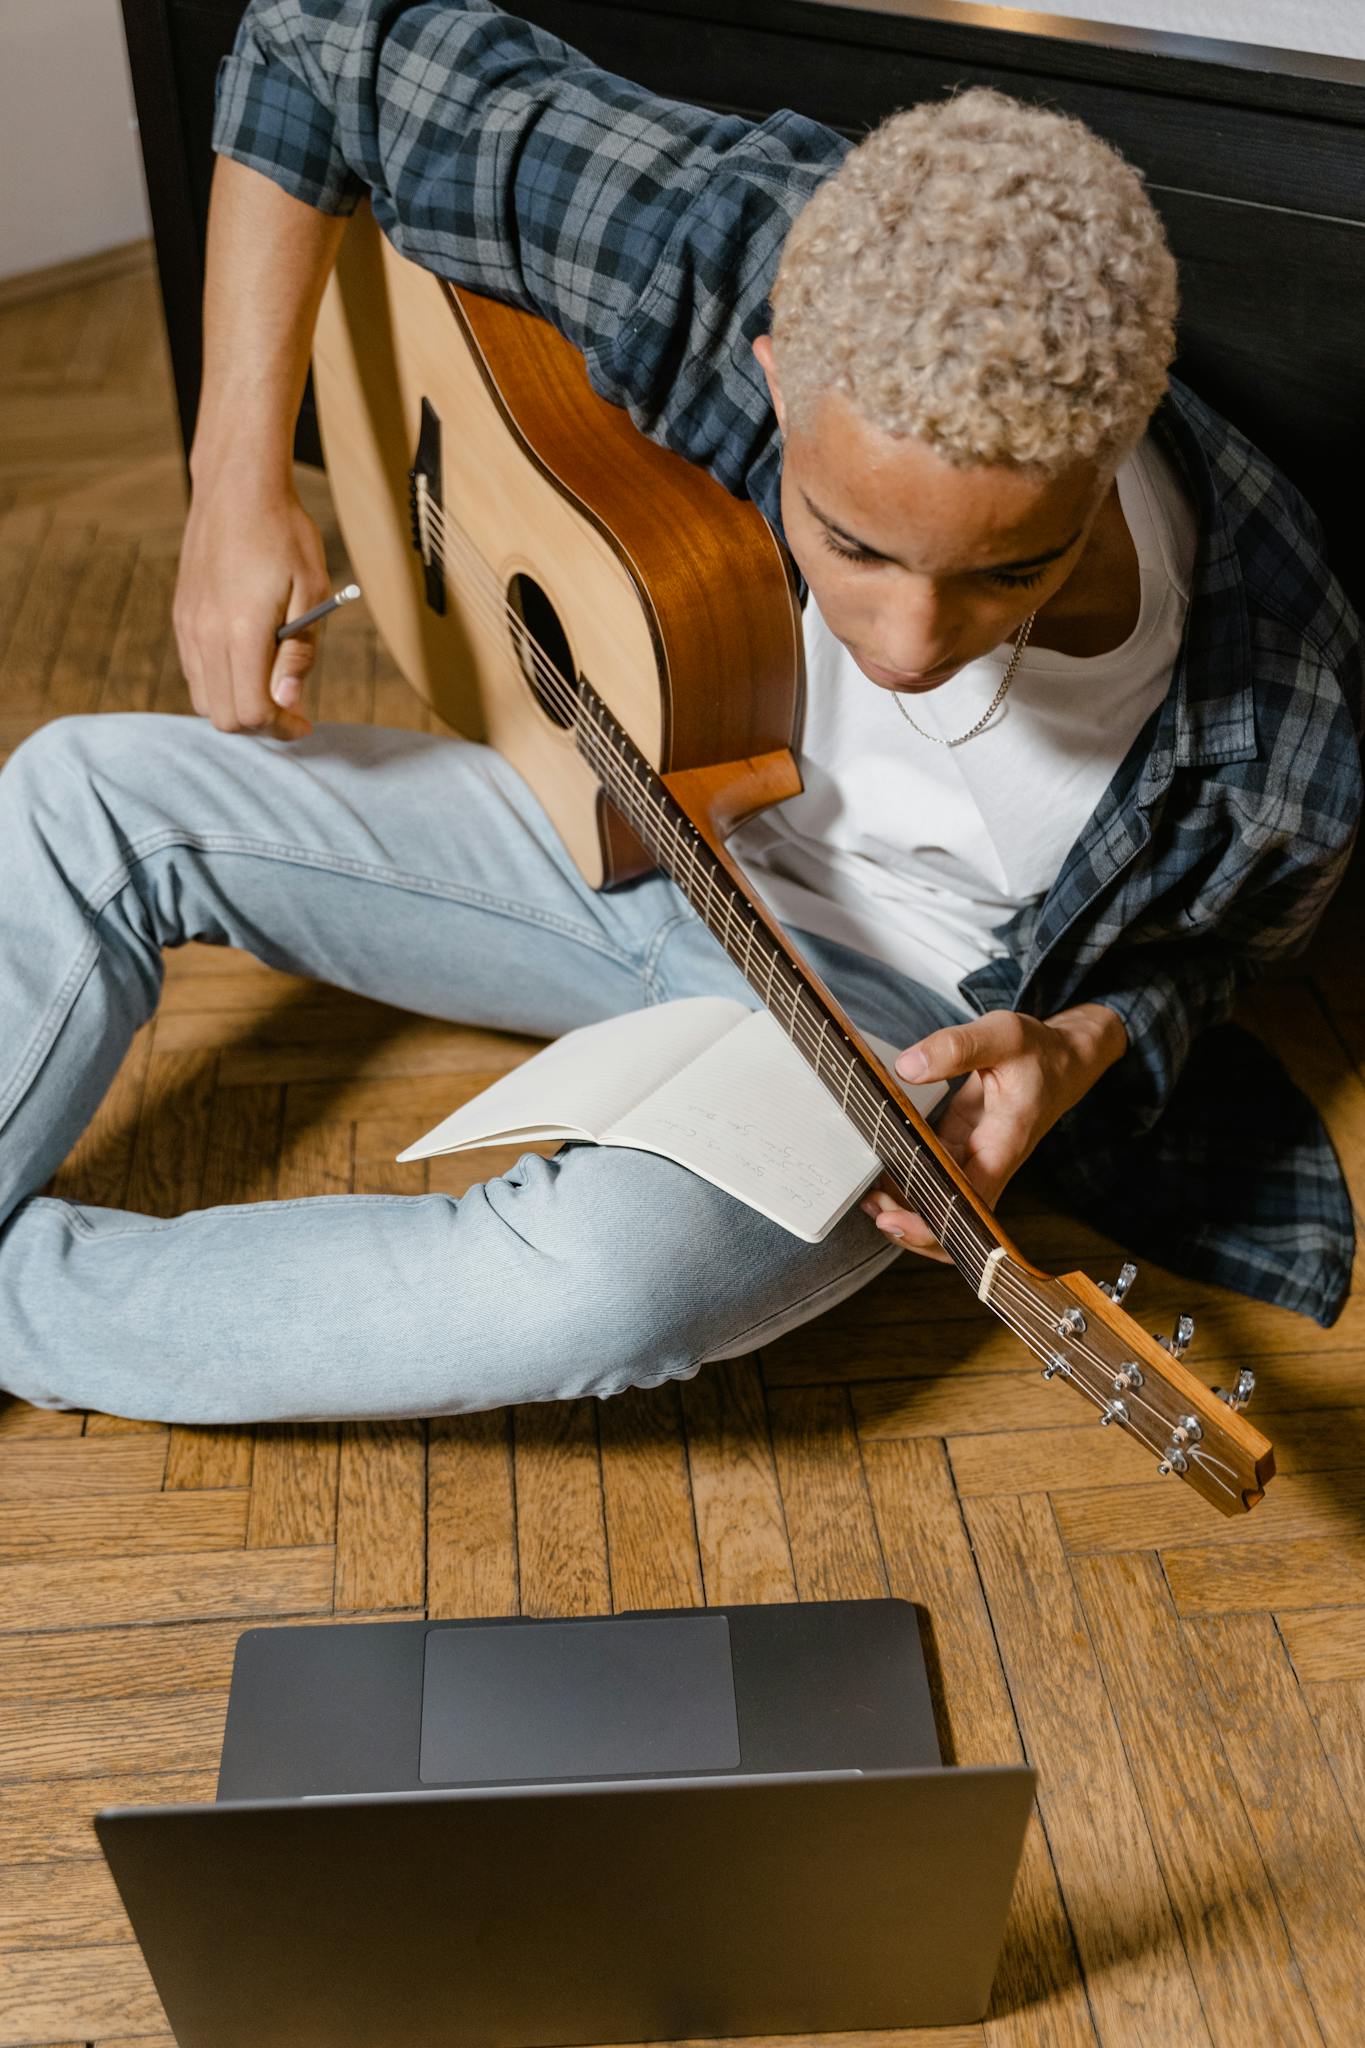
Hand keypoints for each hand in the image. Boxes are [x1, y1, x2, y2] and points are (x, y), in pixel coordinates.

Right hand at [173, 475, 331, 740]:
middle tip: (291, 712)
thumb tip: (288, 703)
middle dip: (260, 726)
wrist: (238, 488)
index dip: (281, 728)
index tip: (306, 724)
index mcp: (242, 630)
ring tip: (272, 689)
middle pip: (224, 717)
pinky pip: (194, 672)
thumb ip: (298, 652)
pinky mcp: (181, 616)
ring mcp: (188, 626)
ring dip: (238, 707)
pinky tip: (248, 665)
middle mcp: (206, 634)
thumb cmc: (285, 535)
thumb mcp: (312, 591)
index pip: (252, 711)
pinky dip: (220, 685)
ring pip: (204, 699)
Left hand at [861, 1002, 1126, 1256]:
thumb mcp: (1002, 1033)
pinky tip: (879, 1166)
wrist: (1062, 1060)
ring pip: (940, 1204)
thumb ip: (956, 1047)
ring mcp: (973, 1159)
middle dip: (909, 1225)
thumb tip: (907, 1067)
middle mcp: (989, 1162)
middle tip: (870, 1204)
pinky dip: (906, 1178)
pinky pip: (932, 1177)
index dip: (931, 1223)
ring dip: (904, 1205)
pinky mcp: (959, 1148)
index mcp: (1004, 1143)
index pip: (970, 1203)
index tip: (892, 1219)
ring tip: (866, 1192)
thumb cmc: (1037, 1052)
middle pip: (952, 1221)